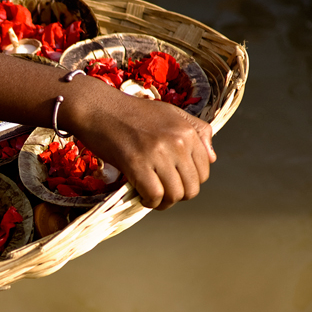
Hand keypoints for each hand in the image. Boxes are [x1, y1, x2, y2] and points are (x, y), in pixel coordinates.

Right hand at [68, 85, 216, 210]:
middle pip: (191, 187)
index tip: (172, 181)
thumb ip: (197, 132)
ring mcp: (158, 153)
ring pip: (174, 195)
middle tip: (161, 192)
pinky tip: (142, 198)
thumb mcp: (171, 114)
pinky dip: (150, 202)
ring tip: (152, 198)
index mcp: (188, 131)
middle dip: (177, 196)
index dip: (188, 182)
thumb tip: (212, 158)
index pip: (204, 171)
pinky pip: (154, 195)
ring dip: (163, 203)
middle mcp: (178, 142)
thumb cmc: (131, 112)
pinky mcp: (136, 163)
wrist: (99, 108)